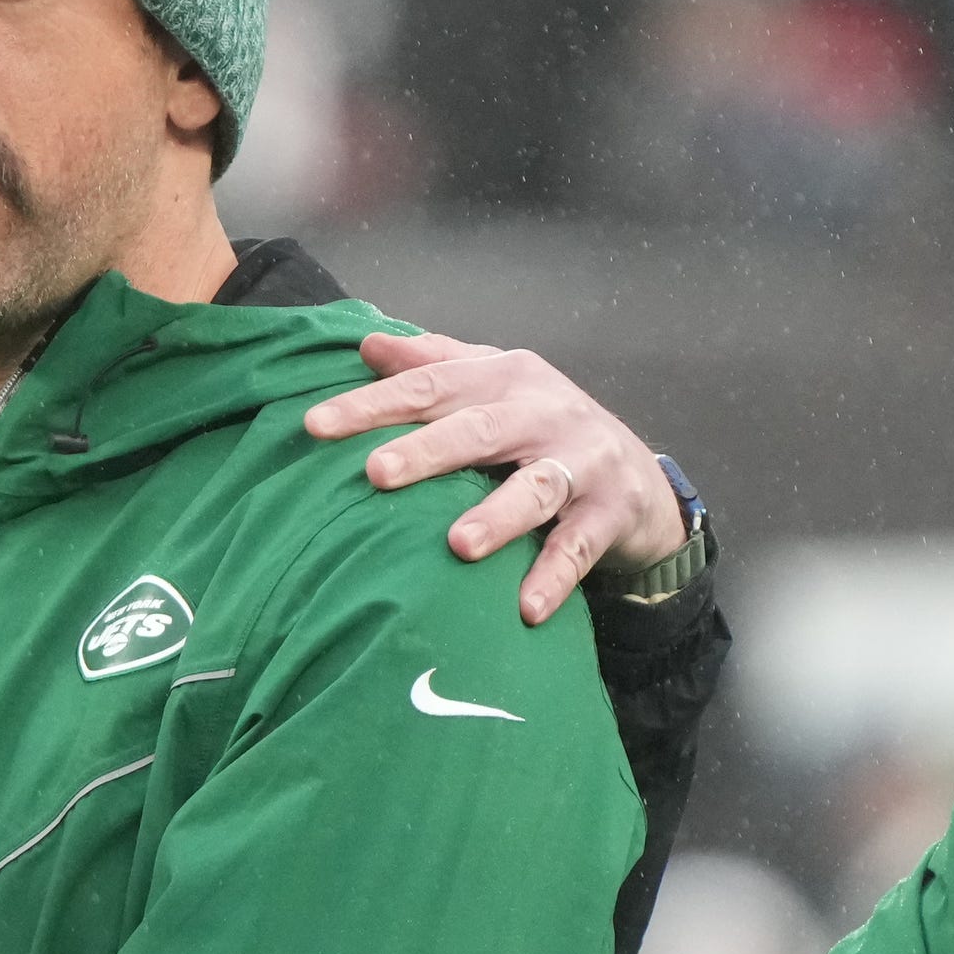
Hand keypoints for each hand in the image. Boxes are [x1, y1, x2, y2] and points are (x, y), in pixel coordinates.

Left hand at [304, 331, 687, 624]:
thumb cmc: (544, 430)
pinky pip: (579, 548)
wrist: (638, 480)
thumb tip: (366, 344)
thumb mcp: (495, 387)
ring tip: (458, 544)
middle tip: (375, 472)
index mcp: (505, 377)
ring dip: (498, 516)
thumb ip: (434, 364)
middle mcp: (544, 412)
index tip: (315, 426)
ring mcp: (582, 462)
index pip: (429, 386)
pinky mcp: (610, 513)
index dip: (372, 404)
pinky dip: (555, 577)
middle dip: (427, 451)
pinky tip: (527, 609)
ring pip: (536, 488)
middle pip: (479, 428)